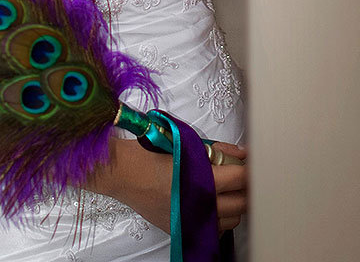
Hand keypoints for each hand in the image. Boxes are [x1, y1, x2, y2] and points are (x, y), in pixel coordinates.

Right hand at [86, 139, 247, 233]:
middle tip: (242, 173)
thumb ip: (215, 150)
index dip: (249, 166)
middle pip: (242, 202)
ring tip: (228, 189)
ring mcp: (192, 220)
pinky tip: (213, 203)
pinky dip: (219, 217)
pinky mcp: (183, 227)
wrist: (121, 172)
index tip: (251, 160)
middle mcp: (200, 205)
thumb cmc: (147, 155)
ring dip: (235, 203)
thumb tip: (237, 154)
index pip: (241, 178)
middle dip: (246, 186)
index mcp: (202, 182)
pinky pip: (214, 228)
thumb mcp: (185, 145)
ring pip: (232, 218)